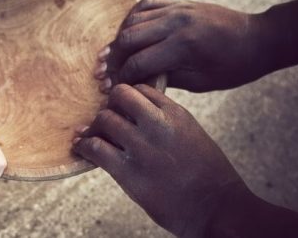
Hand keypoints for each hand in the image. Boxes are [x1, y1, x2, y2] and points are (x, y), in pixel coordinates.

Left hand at [73, 84, 247, 236]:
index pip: (140, 89)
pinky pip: (95, 148)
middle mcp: (158, 124)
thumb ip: (167, 121)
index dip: (127, 98)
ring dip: (95, 127)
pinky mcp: (128, 171)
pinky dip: (84, 146)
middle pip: (119, 96)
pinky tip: (81, 148)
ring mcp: (142, 147)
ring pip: (104, 119)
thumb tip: (137, 115)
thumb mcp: (192, 135)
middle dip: (110, 106)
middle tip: (107, 120)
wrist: (216, 208)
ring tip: (92, 135)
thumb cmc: (207, 175)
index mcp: (176, 113)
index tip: (121, 109)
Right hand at [94, 0, 271, 92]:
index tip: (113, 87)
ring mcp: (176, 8)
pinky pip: (145, 4)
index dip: (122, 77)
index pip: (139, 62)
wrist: (258, 38)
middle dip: (113, 58)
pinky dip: (131, 18)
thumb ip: (166, 78)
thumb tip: (136, 80)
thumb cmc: (233, 67)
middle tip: (104, 72)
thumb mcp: (201, 82)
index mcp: (184, 46)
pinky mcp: (178, 2)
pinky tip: (127, 32)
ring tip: (113, 56)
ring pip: (132, 20)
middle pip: (128, 38)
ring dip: (119, 39)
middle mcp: (176, 23)